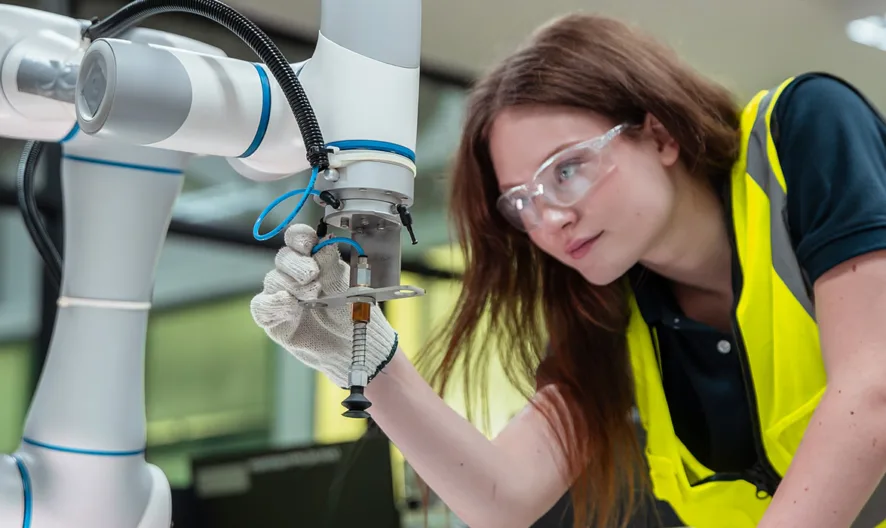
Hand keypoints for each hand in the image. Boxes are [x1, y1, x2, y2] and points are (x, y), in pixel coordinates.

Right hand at [250, 224, 397, 387]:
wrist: (351, 346)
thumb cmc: (351, 313)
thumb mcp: (347, 288)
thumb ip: (332, 267)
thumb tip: (323, 244)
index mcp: (313, 260)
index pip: (297, 240)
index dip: (299, 237)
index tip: (308, 243)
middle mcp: (293, 275)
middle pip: (283, 257)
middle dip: (297, 264)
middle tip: (312, 275)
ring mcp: (281, 295)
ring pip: (272, 279)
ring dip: (292, 285)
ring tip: (313, 297)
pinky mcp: (272, 318)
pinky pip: (261, 306)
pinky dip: (274, 304)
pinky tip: (290, 306)